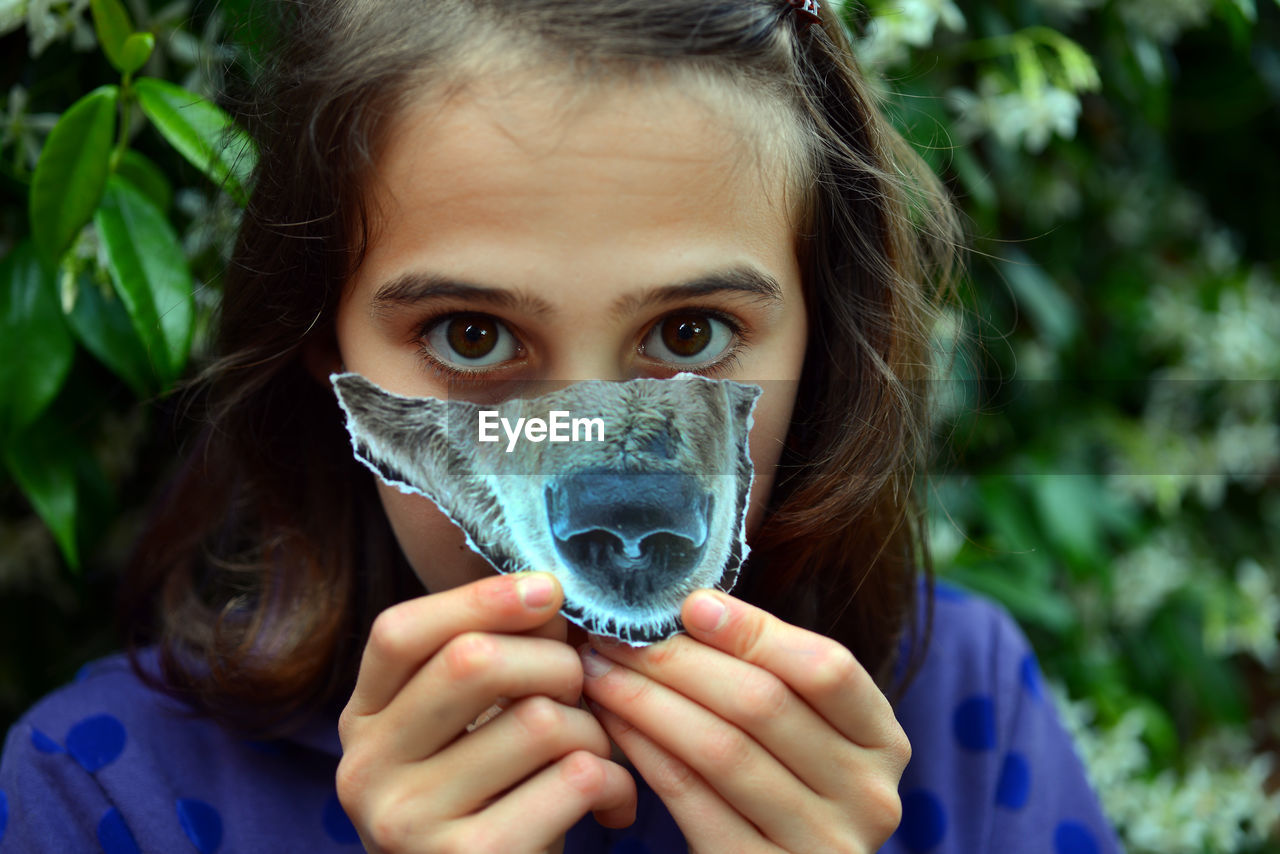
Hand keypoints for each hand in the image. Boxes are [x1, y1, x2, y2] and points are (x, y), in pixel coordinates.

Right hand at [336, 572, 636, 853]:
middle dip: (554, 660)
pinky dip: (613, 782)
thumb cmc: (489, 806)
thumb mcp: (467, 732)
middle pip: (473, 662)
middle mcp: (367, 771)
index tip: (548, 590)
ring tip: (596, 755)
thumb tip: (546, 597)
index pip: (400, 632)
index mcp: (361, 722)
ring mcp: (408, 822)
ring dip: (594, 729)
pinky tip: (611, 805)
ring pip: (539, 721)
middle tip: (580, 689)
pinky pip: (573, 780)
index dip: (480, 598)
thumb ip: (489, 664)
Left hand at [580, 590, 910, 852]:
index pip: (826, 669)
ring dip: (647, 700)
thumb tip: (693, 604)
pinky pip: (690, 797)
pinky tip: (612, 722)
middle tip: (617, 633)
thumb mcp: (803, 732)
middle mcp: (868, 797)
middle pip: (763, 705)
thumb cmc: (782, 786)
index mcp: (884, 743)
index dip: (754, 631)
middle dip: (679, 660)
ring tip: (600, 670)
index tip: (689, 604)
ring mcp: (821, 845)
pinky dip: (644, 751)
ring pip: (719, 749)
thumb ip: (770, 674)